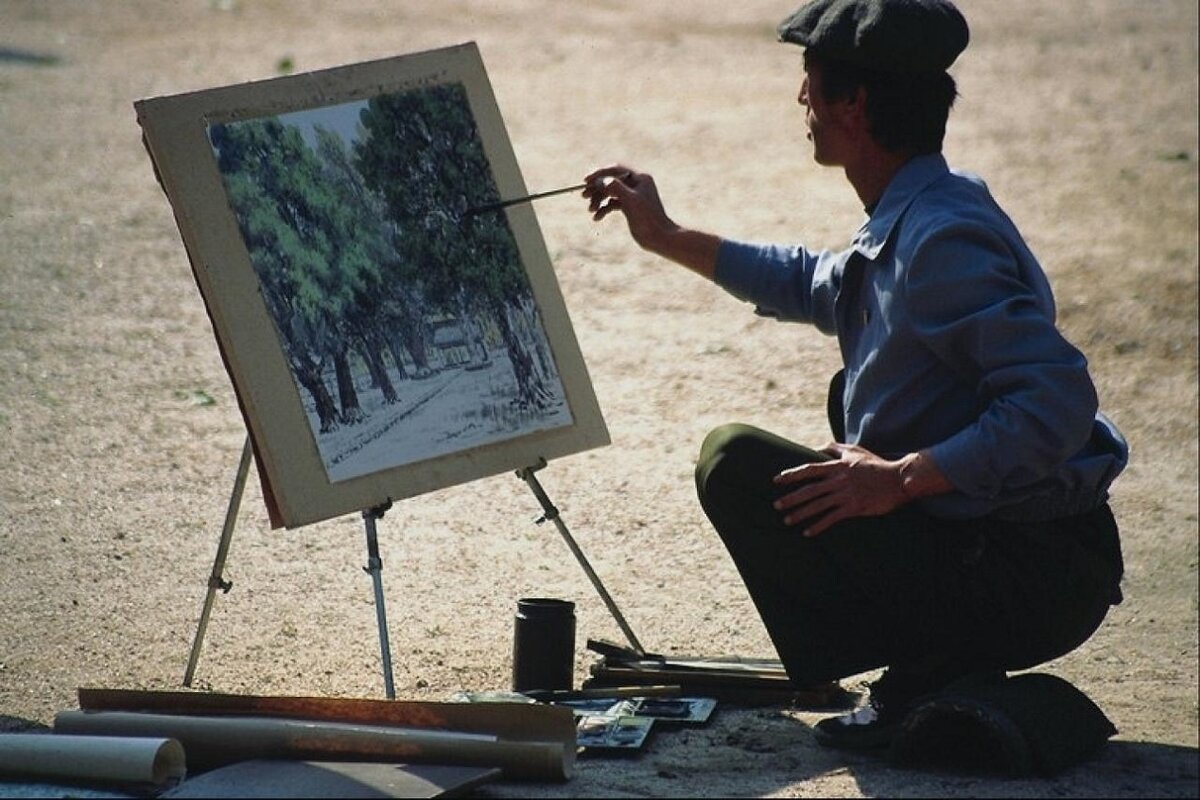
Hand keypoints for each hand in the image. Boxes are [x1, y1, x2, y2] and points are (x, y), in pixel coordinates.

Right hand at [583, 165, 675, 252]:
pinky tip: (597, 218)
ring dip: (598, 200)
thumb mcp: (631, 200)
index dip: (600, 174)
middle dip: (596, 188)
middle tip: (584, 196)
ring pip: (610, 193)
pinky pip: (612, 204)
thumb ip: (616, 188)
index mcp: (640, 178)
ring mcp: (632, 196)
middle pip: (611, 181)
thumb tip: (600, 180)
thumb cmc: (648, 218)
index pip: (616, 170)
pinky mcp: (629, 208)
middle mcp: (636, 185)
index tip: (586, 180)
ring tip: (591, 210)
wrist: (659, 237)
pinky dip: (603, 209)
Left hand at [772, 443, 909, 536]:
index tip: (776, 480)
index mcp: (837, 466)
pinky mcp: (854, 507)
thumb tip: (818, 448)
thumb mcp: (855, 451)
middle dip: (791, 498)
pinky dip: (818, 526)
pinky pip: (832, 518)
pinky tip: (808, 532)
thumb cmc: (876, 465)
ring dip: (800, 513)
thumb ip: (835, 448)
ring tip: (787, 520)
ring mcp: (846, 494)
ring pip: (818, 505)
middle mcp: (838, 480)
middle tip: (776, 506)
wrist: (898, 479)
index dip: (791, 474)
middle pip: (809, 490)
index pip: (809, 469)